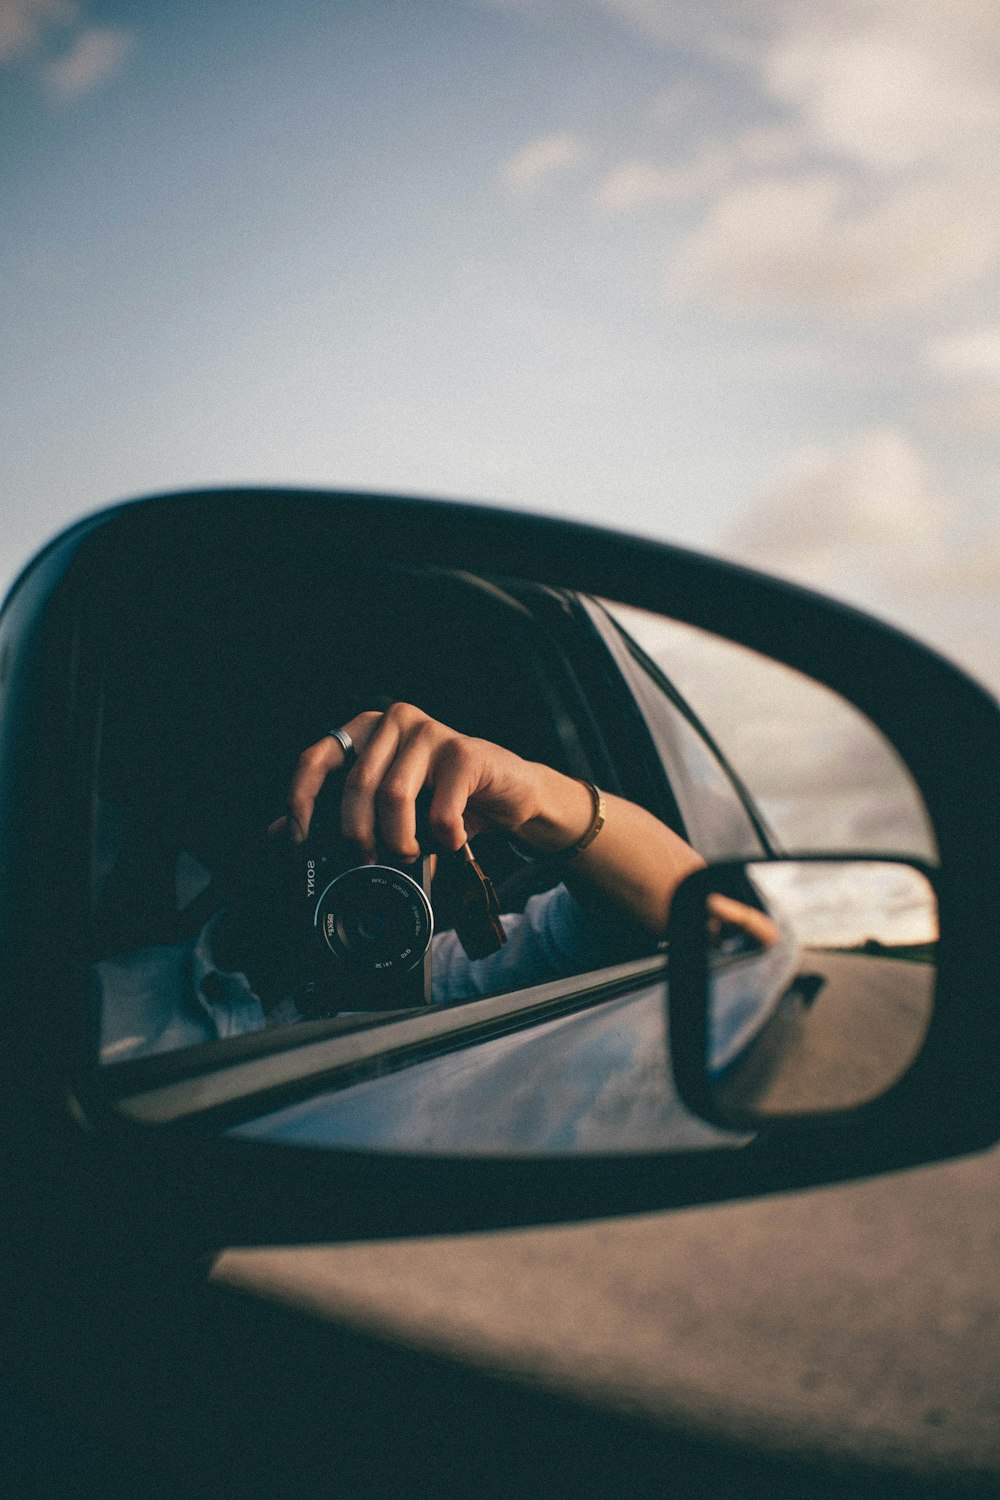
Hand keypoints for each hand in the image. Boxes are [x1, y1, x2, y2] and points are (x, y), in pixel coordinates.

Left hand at [270, 702, 560, 862]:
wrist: (508, 794)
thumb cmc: (443, 799)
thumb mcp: (387, 806)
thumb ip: (337, 812)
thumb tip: (278, 832)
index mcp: (366, 730)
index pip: (317, 758)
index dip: (300, 800)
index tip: (298, 839)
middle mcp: (394, 721)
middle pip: (356, 785)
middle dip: (356, 836)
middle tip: (365, 864)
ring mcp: (431, 732)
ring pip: (394, 797)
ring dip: (399, 841)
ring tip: (409, 856)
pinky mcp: (464, 753)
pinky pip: (440, 810)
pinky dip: (443, 839)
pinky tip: (451, 842)